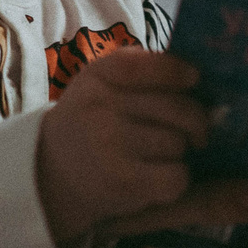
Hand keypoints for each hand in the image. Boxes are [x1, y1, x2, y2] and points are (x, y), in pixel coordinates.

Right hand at [36, 49, 207, 247]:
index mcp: (98, 76)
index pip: (152, 66)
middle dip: (195, 121)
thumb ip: (140, 70)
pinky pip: (176, 176)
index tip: (193, 79)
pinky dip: (176, 179)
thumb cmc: (89, 122)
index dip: (179, 72)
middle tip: (195, 131)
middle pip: (178, 108)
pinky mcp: (123, 182)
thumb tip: (196, 77)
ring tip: (158, 154)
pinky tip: (159, 176)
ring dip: (178, 151)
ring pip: (178, 143)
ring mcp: (110, 145)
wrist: (50, 174)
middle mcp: (101, 107)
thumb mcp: (99, 83)